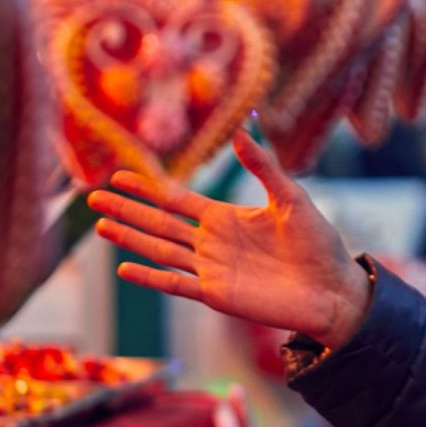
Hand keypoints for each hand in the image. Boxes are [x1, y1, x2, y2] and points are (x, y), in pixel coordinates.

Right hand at [89, 129, 370, 349]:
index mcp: (227, 218)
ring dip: (131, 239)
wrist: (332, 288)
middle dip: (128, 210)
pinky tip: (124, 268)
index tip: (119, 175)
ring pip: (160, 251)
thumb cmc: (319, 243)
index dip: (148, 188)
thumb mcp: (291, 197)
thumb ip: (263, 167)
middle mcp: (213, 243)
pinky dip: (150, 277)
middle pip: (159, 223)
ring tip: (101, 226)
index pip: (177, 200)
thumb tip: (240, 132)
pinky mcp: (217, 295)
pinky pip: (176, 285)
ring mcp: (212, 269)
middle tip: (93, 199)